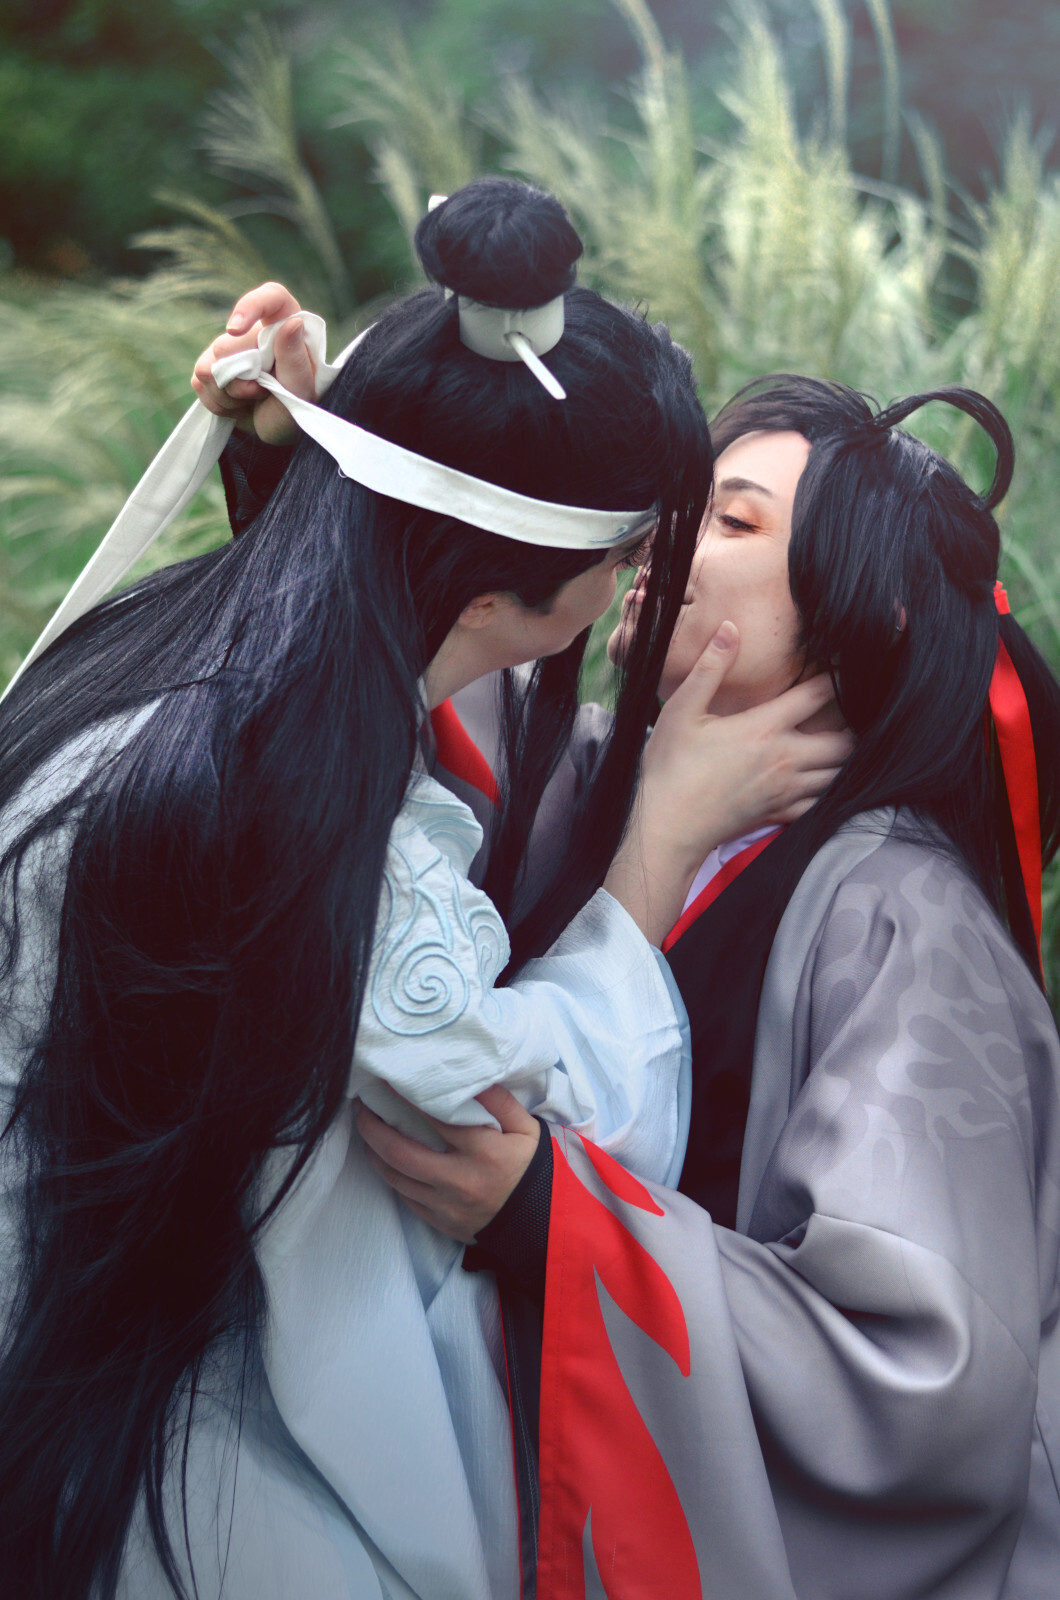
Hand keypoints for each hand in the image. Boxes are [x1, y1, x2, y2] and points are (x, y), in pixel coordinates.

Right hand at [190, 282, 316, 444]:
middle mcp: (256, 331)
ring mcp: (230, 348)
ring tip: (253, 399)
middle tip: (262, 392)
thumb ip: (296, 360)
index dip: (250, 306)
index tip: (234, 329)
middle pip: (226, 344)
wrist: (279, 430)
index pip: (271, 297)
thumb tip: (292, 323)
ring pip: (207, 367)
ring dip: (230, 394)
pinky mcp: (211, 367)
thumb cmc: (296, 407)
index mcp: (286, 325)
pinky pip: (200, 383)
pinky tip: (239, 406)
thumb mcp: (303, 390)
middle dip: (240, 377)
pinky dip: (219, 403)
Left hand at [355, 1086, 541, 1242]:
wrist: (544, 1221)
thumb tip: (469, 1076)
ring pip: (396, 1178)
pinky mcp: (441, 1223)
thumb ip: (499, 1101)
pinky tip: (386, 1159)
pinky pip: (406, 1198)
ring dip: (374, 1152)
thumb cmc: (532, 1167)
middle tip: (361, 1106)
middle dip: (373, 1128)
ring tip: (367, 1130)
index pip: (436, 1118)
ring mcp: (447, 1206)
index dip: (406, 1097)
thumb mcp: (526, 1128)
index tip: (388, 1079)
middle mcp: (460, 1180)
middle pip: (400, 1153)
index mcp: (484, 1151)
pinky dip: (392, 1176)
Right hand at [604, 623, 852, 941]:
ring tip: (841, 741)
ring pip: (839, 773)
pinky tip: (824, 780)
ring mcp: (786, 790)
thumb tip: (730, 627)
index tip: (840, 667)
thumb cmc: (670, 767)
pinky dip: (831, 789)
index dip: (834, 677)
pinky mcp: (781, 815)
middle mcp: (785, 759)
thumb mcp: (681, 710)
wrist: (667, 827)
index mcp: (764, 728)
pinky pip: (822, 802)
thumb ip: (711, 668)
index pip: (816, 695)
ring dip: (844, 757)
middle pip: (844, 740)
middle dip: (851, 724)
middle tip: (847, 711)